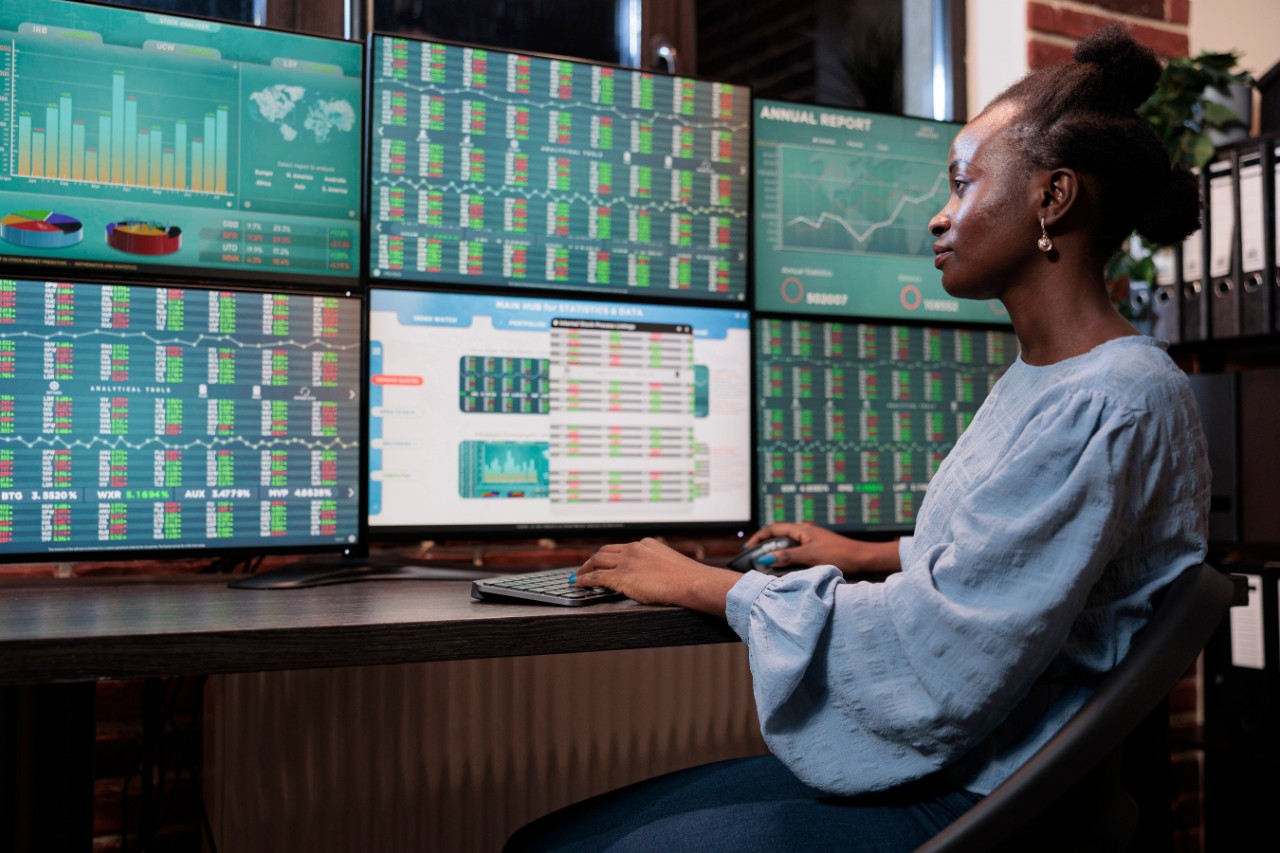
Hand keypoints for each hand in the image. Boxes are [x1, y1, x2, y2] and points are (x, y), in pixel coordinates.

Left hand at [574, 537, 739, 617]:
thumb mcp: (670, 565)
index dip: (610, 555)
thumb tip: (656, 577)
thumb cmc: (687, 578)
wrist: (691, 582)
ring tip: (579, 575)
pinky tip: (578, 583)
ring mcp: (626, 562)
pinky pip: (596, 576)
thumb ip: (658, 566)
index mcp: (646, 544)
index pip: (622, 547)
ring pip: (597, 560)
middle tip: (585, 567)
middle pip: (605, 551)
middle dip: (593, 559)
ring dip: (585, 568)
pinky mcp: (621, 576)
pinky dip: (584, 579)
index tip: (604, 560)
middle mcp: (634, 549)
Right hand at [741, 522, 900, 575]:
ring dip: (776, 555)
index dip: (759, 537)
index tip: (748, 548)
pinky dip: (787, 561)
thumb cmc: (839, 554)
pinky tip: (786, 571)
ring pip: (787, 547)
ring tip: (768, 567)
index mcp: (802, 529)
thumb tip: (766, 557)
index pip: (773, 528)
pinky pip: (796, 554)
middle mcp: (805, 533)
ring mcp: (811, 542)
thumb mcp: (810, 556)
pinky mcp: (816, 552)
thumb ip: (787, 557)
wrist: (862, 559)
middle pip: (778, 537)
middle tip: (755, 559)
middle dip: (765, 546)